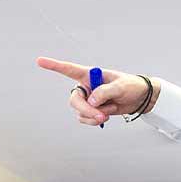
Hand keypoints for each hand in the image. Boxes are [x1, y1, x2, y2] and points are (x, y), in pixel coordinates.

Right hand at [36, 58, 151, 124]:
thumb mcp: (120, 87)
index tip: (39, 61)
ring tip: (109, 113)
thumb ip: (105, 92)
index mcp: (90, 75)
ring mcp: (88, 100)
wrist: (140, 98)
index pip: (69, 70)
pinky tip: (106, 116)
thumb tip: (91, 101)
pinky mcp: (92, 110)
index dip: (54, 66)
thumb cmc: (132, 86)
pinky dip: (95, 121)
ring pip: (80, 112)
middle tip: (101, 115)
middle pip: (75, 99)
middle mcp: (86, 87)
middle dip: (86, 110)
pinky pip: (85, 119)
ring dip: (93, 116)